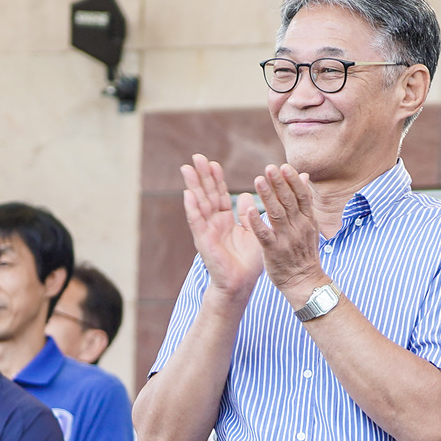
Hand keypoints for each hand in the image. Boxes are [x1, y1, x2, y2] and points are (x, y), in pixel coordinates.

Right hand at [180, 154, 263, 297]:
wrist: (241, 283)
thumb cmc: (248, 261)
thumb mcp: (253, 232)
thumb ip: (248, 214)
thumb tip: (247, 195)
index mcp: (226, 220)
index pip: (220, 194)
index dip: (216, 179)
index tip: (214, 163)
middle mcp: (214, 223)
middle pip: (207, 194)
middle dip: (202, 176)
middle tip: (197, 157)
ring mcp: (207, 230)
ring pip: (199, 203)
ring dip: (193, 186)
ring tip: (187, 168)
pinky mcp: (203, 241)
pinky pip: (197, 222)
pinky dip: (193, 208)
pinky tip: (188, 194)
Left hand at [243, 164, 325, 300]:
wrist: (303, 281)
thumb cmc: (304, 252)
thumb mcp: (310, 225)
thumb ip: (305, 201)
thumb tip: (304, 176)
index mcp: (307, 220)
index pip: (302, 196)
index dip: (293, 181)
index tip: (284, 166)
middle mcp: (298, 227)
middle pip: (289, 201)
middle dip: (279, 183)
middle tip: (269, 167)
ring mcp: (286, 239)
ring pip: (277, 214)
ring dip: (268, 196)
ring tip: (258, 180)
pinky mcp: (274, 251)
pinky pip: (265, 234)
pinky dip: (258, 222)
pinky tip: (250, 210)